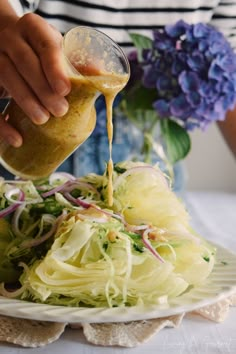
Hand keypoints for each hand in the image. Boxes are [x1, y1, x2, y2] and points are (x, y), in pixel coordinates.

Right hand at [0, 13, 70, 145]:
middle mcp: (11, 38)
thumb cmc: (40, 52)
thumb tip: (100, 74)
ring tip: (43, 119)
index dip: (55, 67)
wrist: (7, 44)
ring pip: (5, 75)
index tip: (64, 90)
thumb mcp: (57, 51)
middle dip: (43, 88)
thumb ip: (75, 63)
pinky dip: (2, 125)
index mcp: (33, 28)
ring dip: (26, 101)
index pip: (45, 44)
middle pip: (24, 61)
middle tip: (60, 110)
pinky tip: (17, 139)